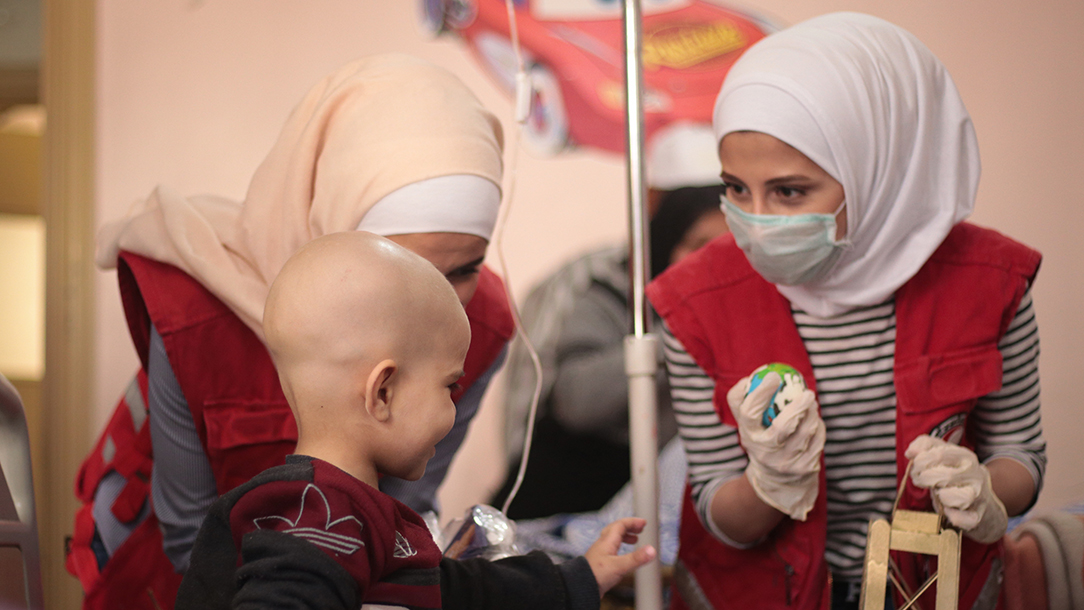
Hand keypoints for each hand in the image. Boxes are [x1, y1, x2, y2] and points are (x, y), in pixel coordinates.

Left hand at [584, 517, 655, 595]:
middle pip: (616, 530)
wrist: (580, 588)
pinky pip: (611, 549)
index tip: (643, 523)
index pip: (620, 525)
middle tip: (640, 529)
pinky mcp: (600, 563)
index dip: (632, 522)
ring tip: (634, 541)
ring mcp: (600, 553)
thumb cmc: (596, 575)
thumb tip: (651, 550)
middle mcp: (602, 545)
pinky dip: (619, 548)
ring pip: (612, 539)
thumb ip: (636, 558)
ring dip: (624, 537)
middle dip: (629, 527)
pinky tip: (623, 556)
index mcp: (607, 542)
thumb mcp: (620, 566)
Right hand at [727, 371, 824, 520]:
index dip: (760, 393)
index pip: (750, 413)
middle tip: (807, 392)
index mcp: (749, 437)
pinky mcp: (805, 468)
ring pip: (805, 433)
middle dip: (797, 407)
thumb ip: (741, 401)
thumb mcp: (746, 425)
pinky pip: (817, 441)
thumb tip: (748, 377)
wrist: (775, 481)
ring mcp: (786, 463)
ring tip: (811, 402)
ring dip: (812, 414)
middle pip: (783, 427)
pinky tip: (815, 420)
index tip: (773, 377)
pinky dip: (818, 427)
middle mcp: (766, 452)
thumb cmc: (761, 440)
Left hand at [905, 435, 1007, 542]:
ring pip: (960, 497)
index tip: (915, 467)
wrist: (978, 496)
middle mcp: (975, 474)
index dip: (920, 461)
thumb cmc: (952, 472)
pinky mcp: (977, 514)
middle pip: (946, 476)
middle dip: (925, 478)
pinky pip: (966, 519)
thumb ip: (924, 445)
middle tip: (920, 480)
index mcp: (965, 456)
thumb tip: (910, 452)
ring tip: (937, 493)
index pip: (939, 455)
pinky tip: (947, 510)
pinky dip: (953, 516)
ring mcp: (978, 495)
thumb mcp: (941, 453)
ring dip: (941, 496)